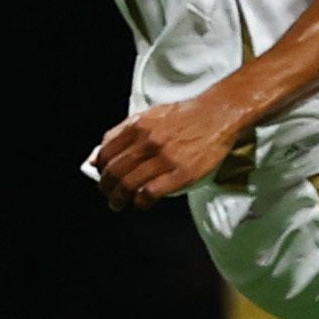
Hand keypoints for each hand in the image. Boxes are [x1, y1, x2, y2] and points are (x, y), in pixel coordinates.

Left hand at [88, 95, 246, 210]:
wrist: (217, 115)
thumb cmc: (185, 116)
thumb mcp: (150, 115)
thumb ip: (125, 131)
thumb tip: (102, 151)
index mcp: (139, 127)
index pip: (107, 153)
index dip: (100, 169)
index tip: (102, 176)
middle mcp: (149, 142)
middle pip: (115, 172)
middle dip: (107, 188)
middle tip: (109, 195)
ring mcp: (165, 158)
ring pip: (129, 184)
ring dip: (119, 198)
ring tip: (119, 204)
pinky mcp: (182, 174)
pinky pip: (152, 193)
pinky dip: (142, 201)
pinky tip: (142, 203)